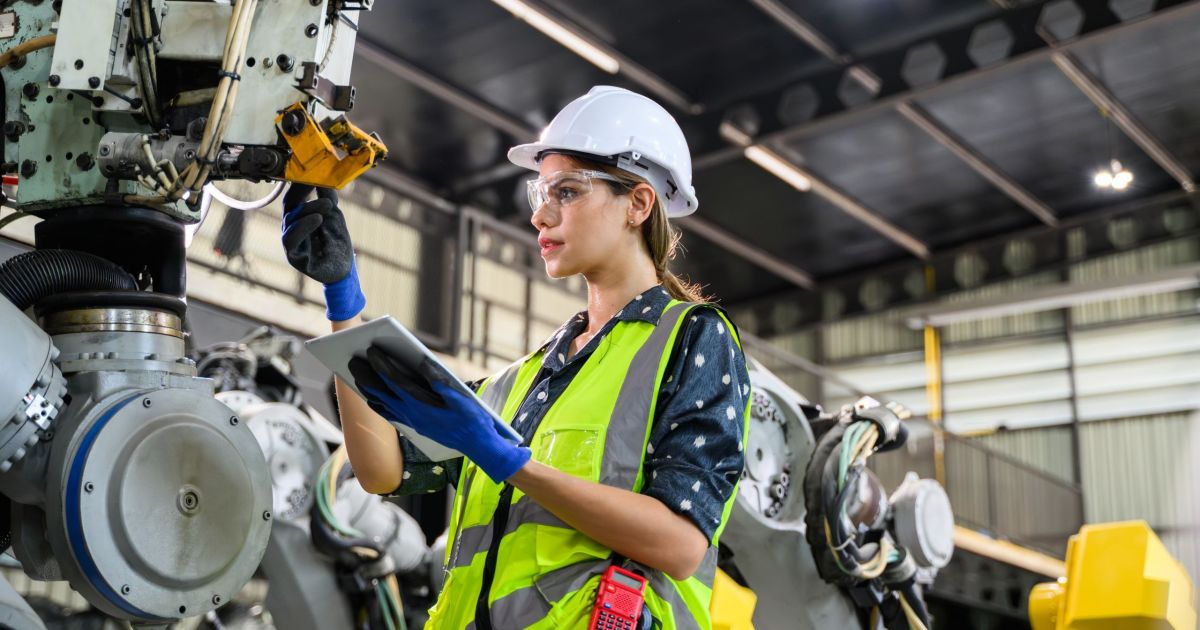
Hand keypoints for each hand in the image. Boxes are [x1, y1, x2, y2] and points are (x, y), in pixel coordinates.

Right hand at [282, 184, 365, 320]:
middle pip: (290, 205)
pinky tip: (317, 219)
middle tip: (317, 184)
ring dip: (309, 209)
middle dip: (302, 192)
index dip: (301, 184)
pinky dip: (303, 226)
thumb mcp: (334, 216)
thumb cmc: (336, 243)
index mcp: (299, 217)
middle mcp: (292, 227)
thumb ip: (328, 197)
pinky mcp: (293, 256)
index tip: (310, 172)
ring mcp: (290, 241)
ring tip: (327, 205)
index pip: (295, 196)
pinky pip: (291, 238)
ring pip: (291, 219)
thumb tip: (323, 175)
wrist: (343, 270)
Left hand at [348, 344, 530, 482]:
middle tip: (352, 360)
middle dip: (365, 375)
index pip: (394, 381)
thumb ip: (439, 380)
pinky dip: (377, 403)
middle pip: (380, 392)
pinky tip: (372, 397)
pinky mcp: (414, 426)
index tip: (370, 350)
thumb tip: (422, 362)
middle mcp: (411, 414)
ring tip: (357, 375)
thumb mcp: (461, 397)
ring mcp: (410, 421)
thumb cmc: (473, 419)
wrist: (477, 445)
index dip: (381, 364)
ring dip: (367, 389)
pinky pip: (388, 414)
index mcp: (421, 405)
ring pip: (381, 404)